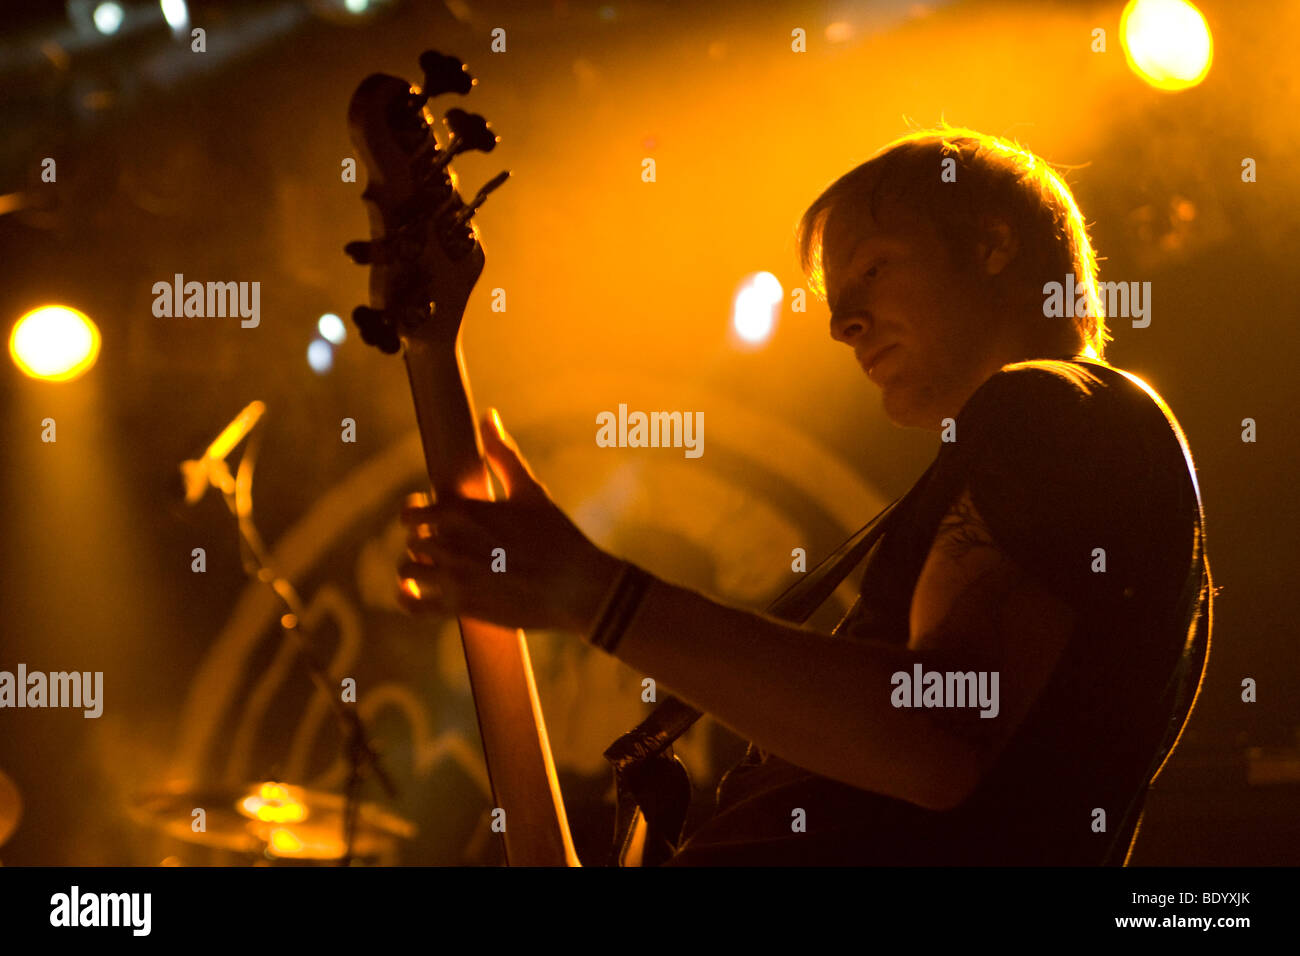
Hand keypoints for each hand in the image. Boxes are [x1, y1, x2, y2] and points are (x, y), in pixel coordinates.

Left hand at [396, 409, 622, 631]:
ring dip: (416, 568)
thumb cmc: (558, 536)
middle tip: (440, 544)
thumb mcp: (531, 491)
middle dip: (423, 541)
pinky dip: (406, 599)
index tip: (425, 515)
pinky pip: (413, 606)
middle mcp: (452, 543)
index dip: (415, 514)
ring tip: (433, 569)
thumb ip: (503, 455)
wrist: (577, 587)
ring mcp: (454, 578)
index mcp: (464, 512)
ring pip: (408, 570)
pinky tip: (413, 594)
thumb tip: (488, 416)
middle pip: (413, 541)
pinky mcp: (461, 608)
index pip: (414, 512)